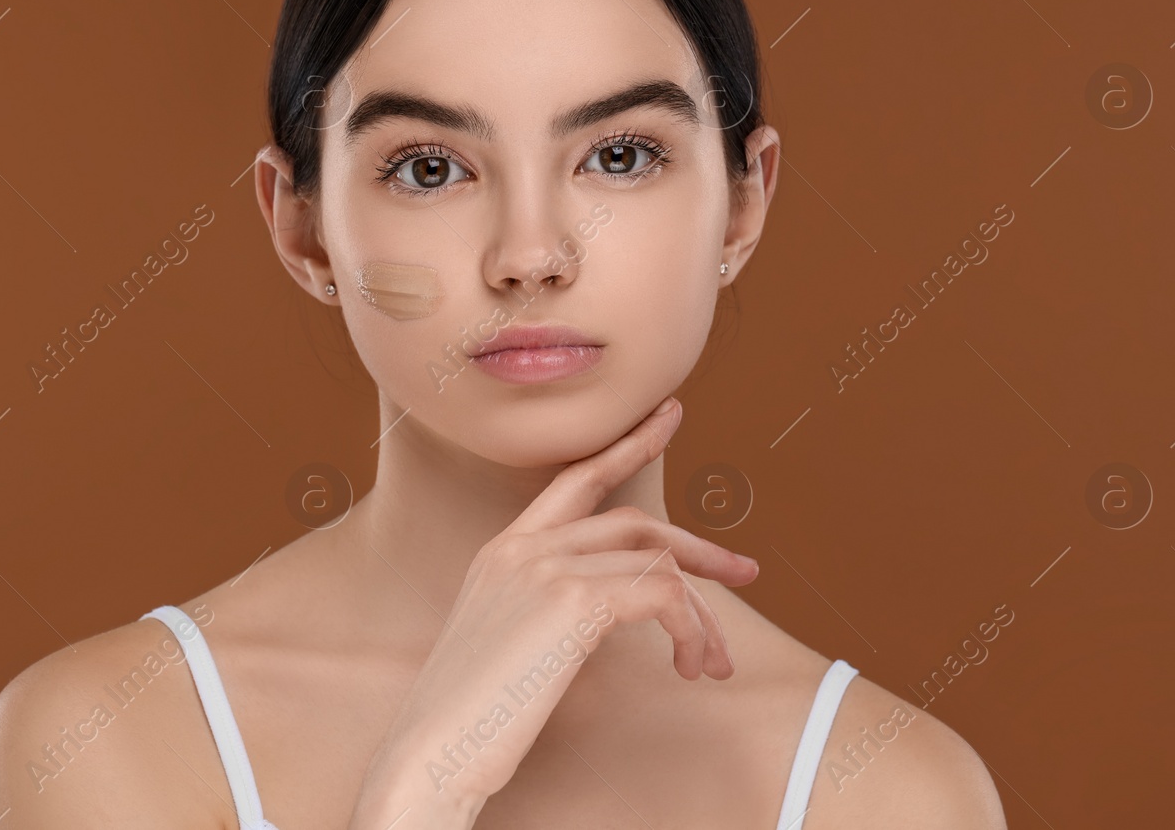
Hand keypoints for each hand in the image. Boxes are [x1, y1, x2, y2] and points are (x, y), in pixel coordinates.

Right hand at [348, 397, 758, 829]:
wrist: (430, 755)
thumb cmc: (468, 721)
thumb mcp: (509, 647)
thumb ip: (549, 612)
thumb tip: (613, 612)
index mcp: (502, 552)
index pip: (575, 479)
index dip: (628, 445)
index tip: (669, 418)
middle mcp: (521, 547)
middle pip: (636, 521)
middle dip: (698, 548)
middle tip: (744, 572)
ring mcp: (545, 567)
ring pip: (657, 561)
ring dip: (700, 615)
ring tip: (710, 664)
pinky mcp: (572, 599)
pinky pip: (662, 595)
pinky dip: (691, 629)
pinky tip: (688, 666)